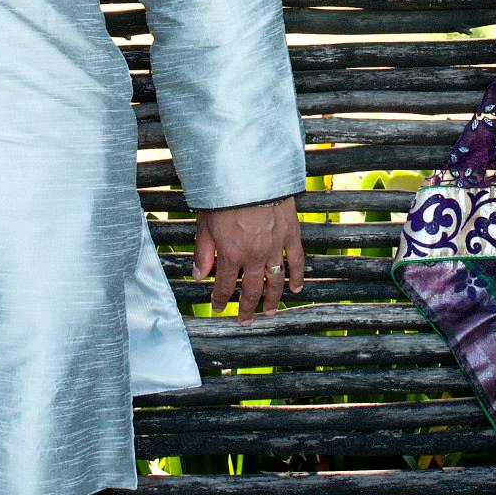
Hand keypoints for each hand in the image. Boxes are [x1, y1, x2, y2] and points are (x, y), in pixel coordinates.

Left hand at [194, 196, 303, 323]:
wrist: (251, 173)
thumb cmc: (225, 195)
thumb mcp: (205, 225)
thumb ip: (203, 253)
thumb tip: (198, 276)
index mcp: (231, 255)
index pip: (225, 286)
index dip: (221, 300)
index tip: (219, 308)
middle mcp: (254, 257)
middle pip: (252, 290)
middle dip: (247, 308)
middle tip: (245, 321)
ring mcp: (275, 248)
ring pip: (275, 281)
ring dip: (272, 300)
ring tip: (269, 312)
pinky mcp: (290, 235)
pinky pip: (296, 261)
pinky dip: (296, 277)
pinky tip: (295, 289)